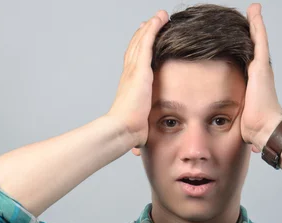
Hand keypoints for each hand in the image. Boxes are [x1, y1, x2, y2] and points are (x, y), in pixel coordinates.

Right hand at [106, 10, 168, 147]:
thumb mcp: (139, 126)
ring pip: (141, 42)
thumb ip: (141, 128)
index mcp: (130, 86)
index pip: (134, 62)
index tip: (144, 40)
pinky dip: (153, 29)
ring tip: (159, 17)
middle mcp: (129, 74)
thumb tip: (140, 146)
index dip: (139, 50)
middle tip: (150, 22)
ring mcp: (134, 70)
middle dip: (143, 34)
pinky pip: (147, 43)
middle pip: (136, 48)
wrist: (122, 130)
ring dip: (150, 27)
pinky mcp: (140, 69)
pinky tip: (159, 19)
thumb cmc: (129, 132)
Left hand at [241, 3, 281, 152]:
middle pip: (254, 47)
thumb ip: (244, 125)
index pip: (248, 62)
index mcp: (255, 84)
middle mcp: (260, 73)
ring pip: (257, 40)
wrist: (265, 129)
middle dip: (251, 32)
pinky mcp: (262, 65)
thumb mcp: (243, 121)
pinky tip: (254, 11)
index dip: (245, 51)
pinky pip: (258, 39)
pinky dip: (256, 24)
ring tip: (252, 10)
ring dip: (254, 24)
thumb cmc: (255, 129)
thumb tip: (251, 146)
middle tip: (249, 16)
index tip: (240, 40)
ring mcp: (262, 68)